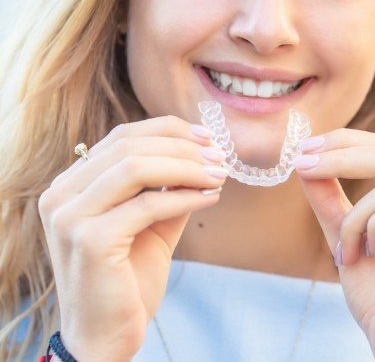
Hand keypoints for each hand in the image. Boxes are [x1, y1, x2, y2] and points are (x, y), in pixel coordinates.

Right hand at [38, 115, 227, 360]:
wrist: (106, 336)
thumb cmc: (128, 278)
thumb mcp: (152, 221)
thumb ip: (169, 186)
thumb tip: (205, 154)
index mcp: (71, 184)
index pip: (123, 136)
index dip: (169, 130)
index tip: (208, 137)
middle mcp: (61, 195)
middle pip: (130, 146)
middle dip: (183, 147)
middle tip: (220, 156)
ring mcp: (70, 217)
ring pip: (137, 167)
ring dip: (187, 167)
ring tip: (219, 174)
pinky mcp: (90, 241)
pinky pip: (148, 204)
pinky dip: (185, 196)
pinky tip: (211, 198)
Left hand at [294, 129, 374, 360]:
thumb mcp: (344, 232)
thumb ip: (329, 197)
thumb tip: (305, 158)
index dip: (345, 141)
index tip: (304, 148)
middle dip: (338, 155)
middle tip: (302, 165)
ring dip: (353, 219)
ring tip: (348, 253)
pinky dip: (369, 229)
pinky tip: (370, 255)